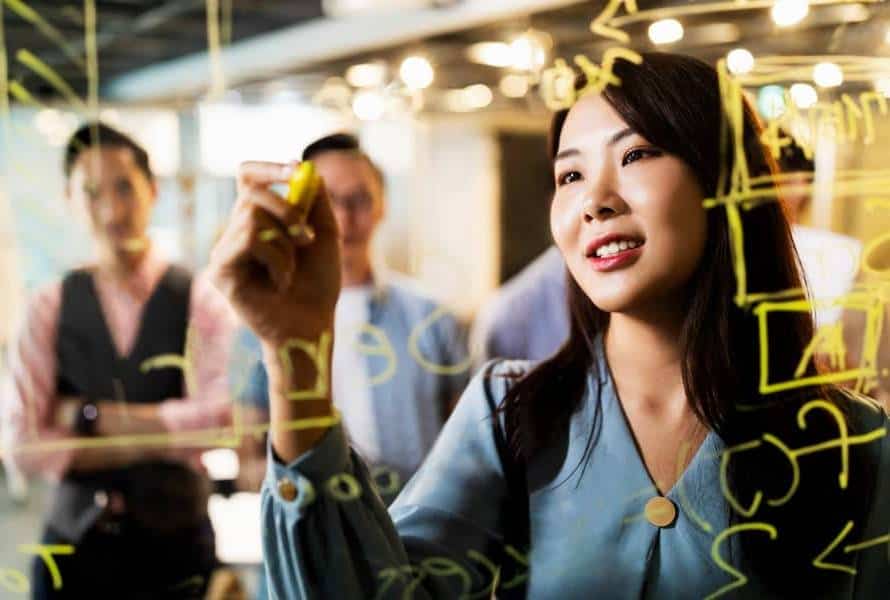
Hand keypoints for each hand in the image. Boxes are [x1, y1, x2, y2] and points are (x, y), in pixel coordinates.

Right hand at [209, 161, 341, 346]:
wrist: (312, 323)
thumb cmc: (317, 282)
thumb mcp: (325, 234)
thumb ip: (316, 200)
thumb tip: (303, 166)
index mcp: (258, 218)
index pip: (248, 177)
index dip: (267, 167)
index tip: (295, 169)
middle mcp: (236, 231)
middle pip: (251, 193)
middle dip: (288, 210)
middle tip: (308, 238)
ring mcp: (224, 251)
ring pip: (252, 217)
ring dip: (285, 243)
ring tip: (292, 270)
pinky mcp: (220, 270)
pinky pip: (249, 242)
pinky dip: (276, 260)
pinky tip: (280, 283)